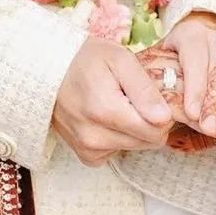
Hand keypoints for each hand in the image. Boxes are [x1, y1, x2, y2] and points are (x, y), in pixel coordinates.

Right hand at [52, 37, 172, 166]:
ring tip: (119, 103)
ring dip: (134, 128)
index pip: (156, 130)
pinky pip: (117, 152)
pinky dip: (119, 137)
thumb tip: (164, 118)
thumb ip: (144, 88)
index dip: (162, 112)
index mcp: (106, 110)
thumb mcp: (120, 59)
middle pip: (148, 141)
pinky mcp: (85, 155)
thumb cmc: (87, 59)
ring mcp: (88, 148)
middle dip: (149, 120)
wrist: (50, 70)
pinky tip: (108, 117)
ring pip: (135, 147)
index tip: (153, 94)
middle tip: (135, 96)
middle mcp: (95, 136)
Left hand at [137, 45, 215, 148]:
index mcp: (188, 35)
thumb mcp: (168, 78)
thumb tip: (166, 127)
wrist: (198, 57)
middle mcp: (215, 35)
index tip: (192, 113)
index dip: (193, 84)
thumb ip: (168, 98)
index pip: (193, 53)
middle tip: (211, 125)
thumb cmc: (180, 75)